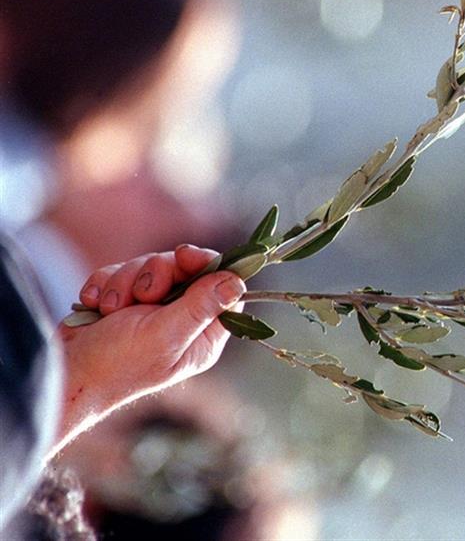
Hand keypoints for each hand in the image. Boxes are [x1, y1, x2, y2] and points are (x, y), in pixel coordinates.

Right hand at [52, 245, 244, 455]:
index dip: (208, 265)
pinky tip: (96, 308)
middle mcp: (182, 319)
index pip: (223, 287)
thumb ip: (201, 306)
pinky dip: (106, 285)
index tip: (186, 256)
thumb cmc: (115, 365)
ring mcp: (151, 309)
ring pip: (151, 266)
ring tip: (112, 310)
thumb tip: (238, 282)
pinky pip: (121, 271)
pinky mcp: (123, 300)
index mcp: (202, 334)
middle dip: (157, 274)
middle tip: (142, 295)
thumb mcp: (165, 336)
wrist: (63, 371)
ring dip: (126, 283)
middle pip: (186, 269)